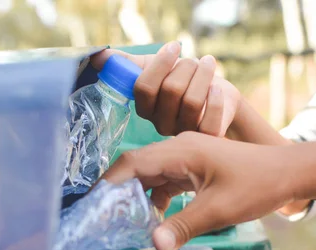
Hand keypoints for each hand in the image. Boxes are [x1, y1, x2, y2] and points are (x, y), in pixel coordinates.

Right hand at [90, 42, 240, 136]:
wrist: (217, 95)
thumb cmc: (182, 79)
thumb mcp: (154, 68)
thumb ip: (125, 64)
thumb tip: (98, 56)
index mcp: (146, 108)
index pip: (144, 88)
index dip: (159, 64)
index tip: (174, 46)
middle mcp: (161, 124)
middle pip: (171, 91)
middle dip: (185, 67)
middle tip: (194, 61)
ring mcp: (184, 133)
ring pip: (191, 102)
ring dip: (202, 75)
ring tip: (208, 64)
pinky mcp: (207, 138)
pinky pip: (210, 120)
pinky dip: (215, 99)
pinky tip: (217, 87)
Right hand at [101, 132, 295, 249]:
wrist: (289, 173)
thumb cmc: (258, 185)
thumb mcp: (219, 210)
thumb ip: (183, 226)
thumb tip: (153, 245)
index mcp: (181, 150)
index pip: (132, 163)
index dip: (109, 183)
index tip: (92, 205)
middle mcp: (179, 149)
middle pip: (137, 167)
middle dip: (119, 192)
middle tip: (103, 219)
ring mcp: (187, 157)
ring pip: (151, 175)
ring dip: (138, 197)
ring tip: (124, 223)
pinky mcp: (195, 168)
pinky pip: (166, 181)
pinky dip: (156, 198)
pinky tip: (154, 219)